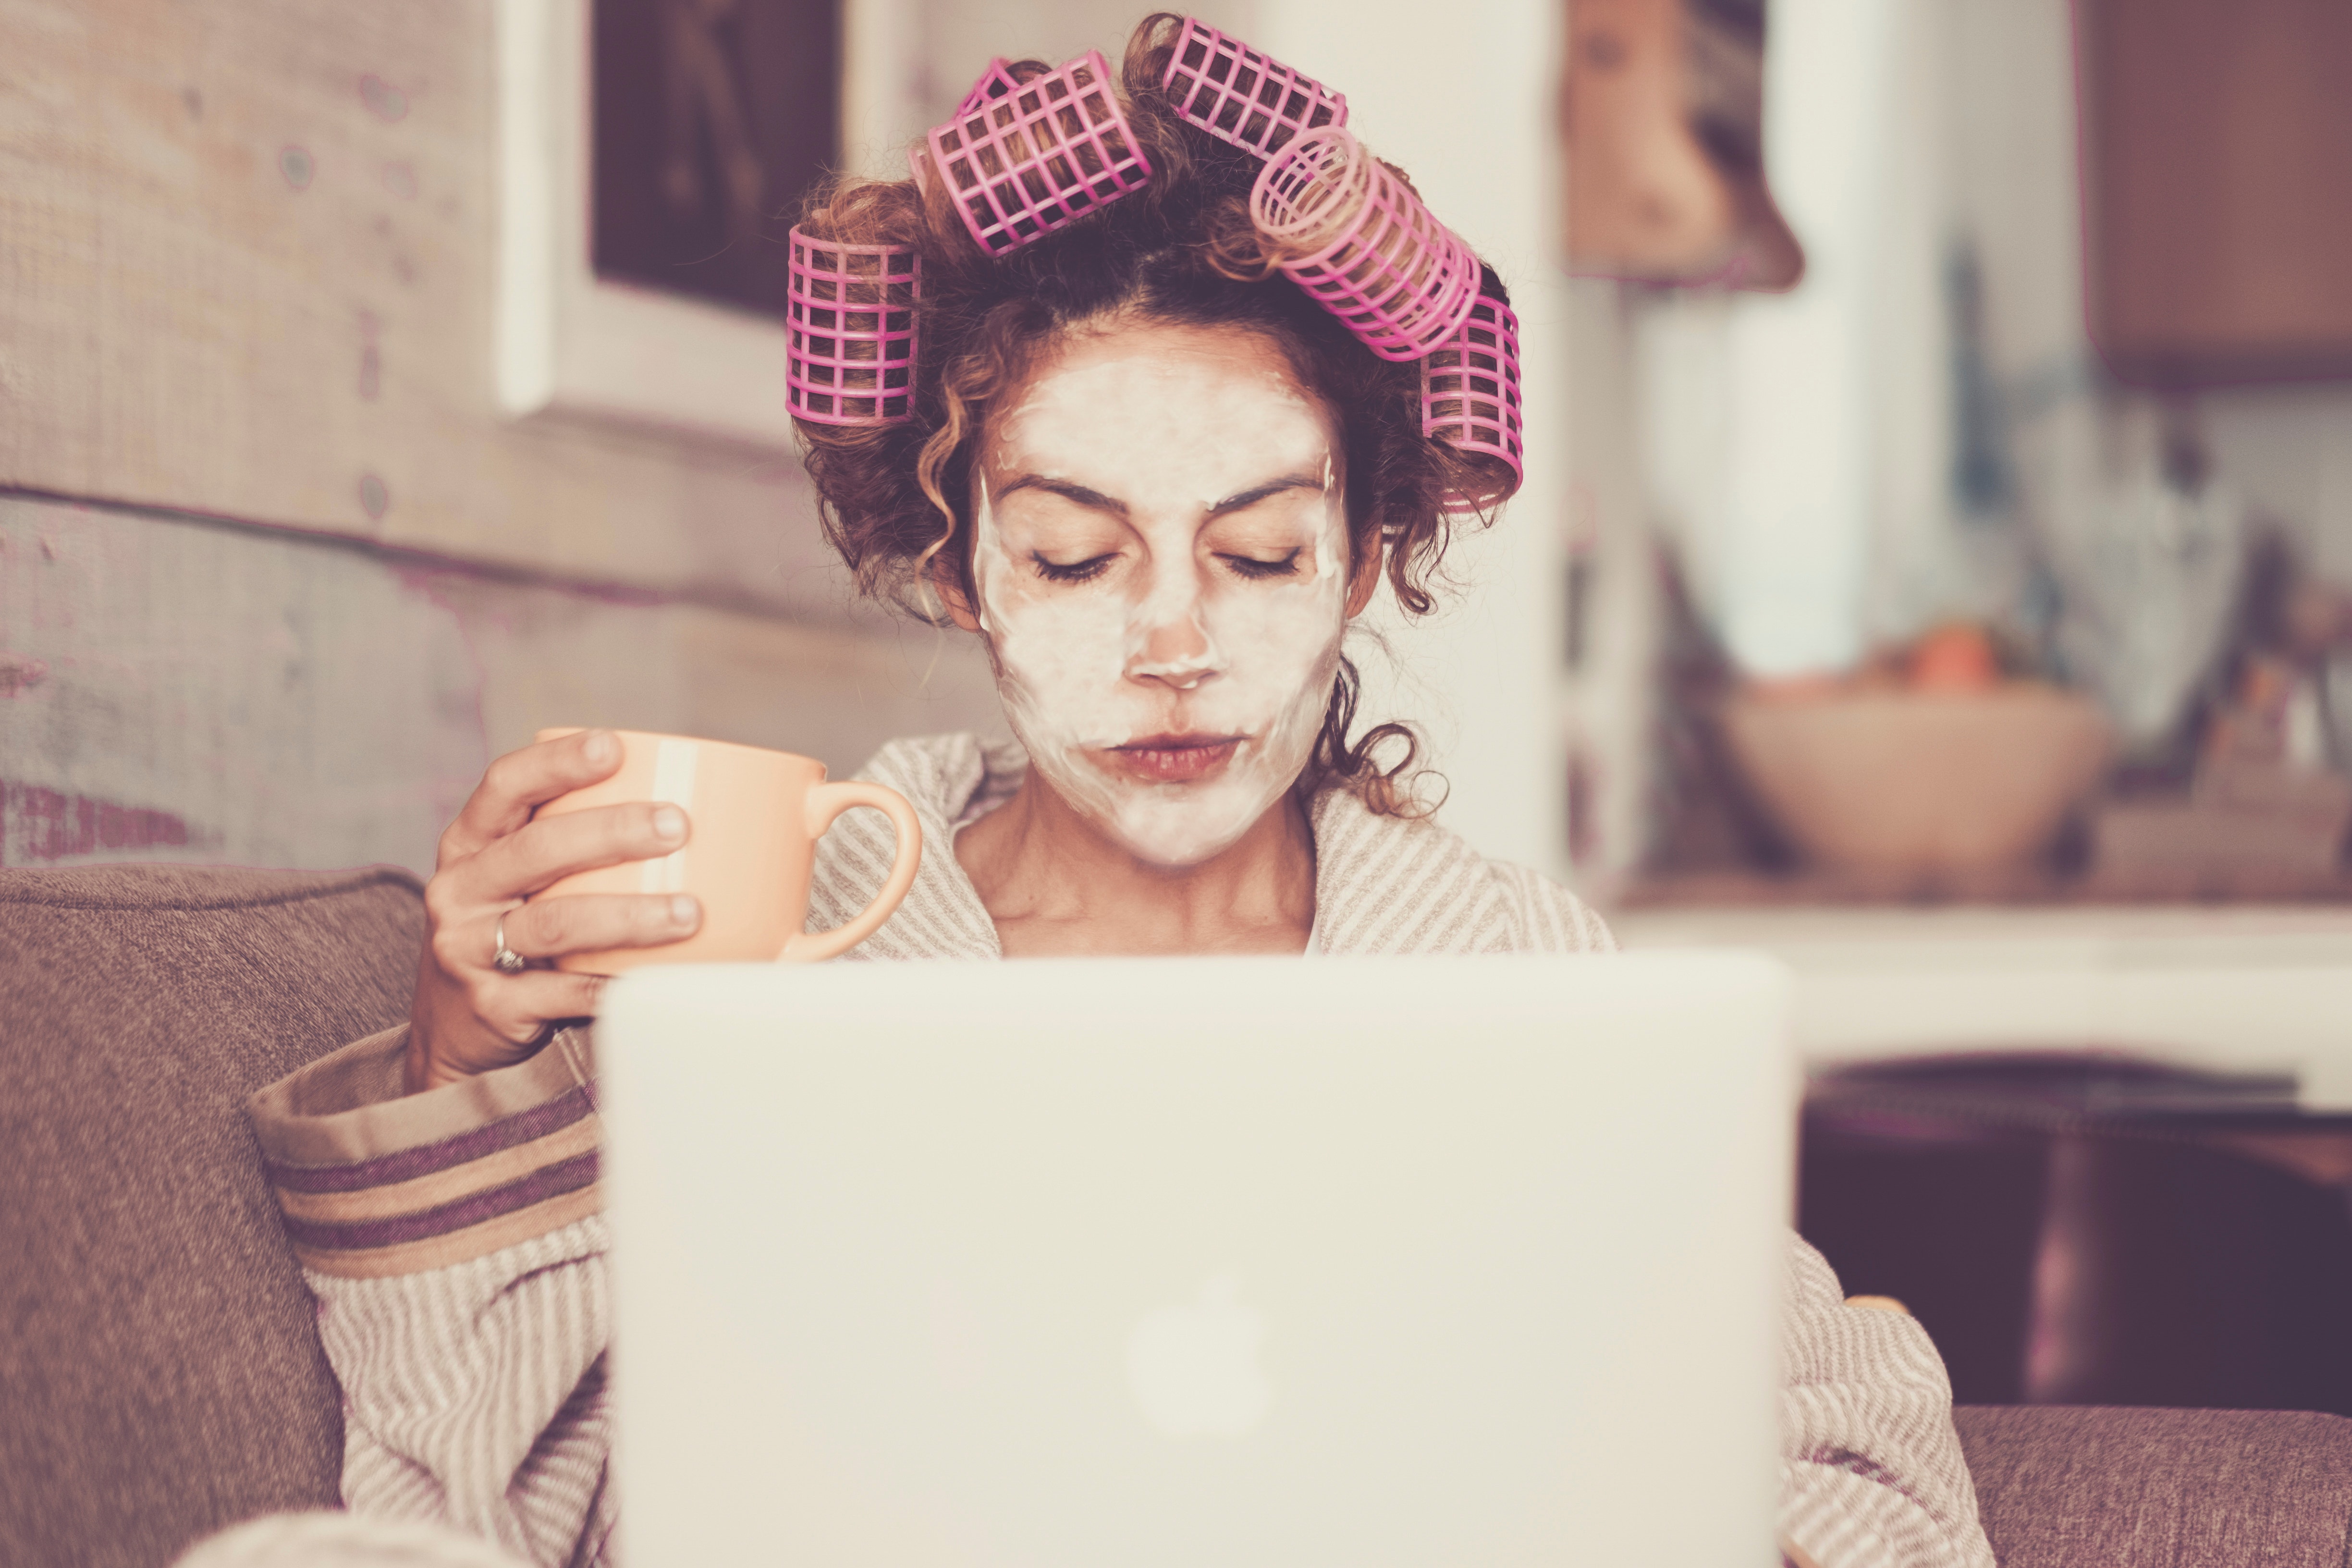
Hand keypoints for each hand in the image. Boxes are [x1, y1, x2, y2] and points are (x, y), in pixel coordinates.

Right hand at [405, 728, 702, 1093]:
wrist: (458, 1028)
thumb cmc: (521, 929)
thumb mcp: (531, 877)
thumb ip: (594, 840)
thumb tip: (753, 805)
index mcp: (472, 842)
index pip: (505, 785)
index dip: (556, 763)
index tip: (614, 748)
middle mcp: (462, 888)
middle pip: (535, 849)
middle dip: (610, 832)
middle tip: (677, 826)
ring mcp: (470, 948)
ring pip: (552, 923)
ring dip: (626, 916)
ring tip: (689, 913)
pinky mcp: (493, 1005)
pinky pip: (561, 993)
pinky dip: (613, 984)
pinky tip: (657, 979)